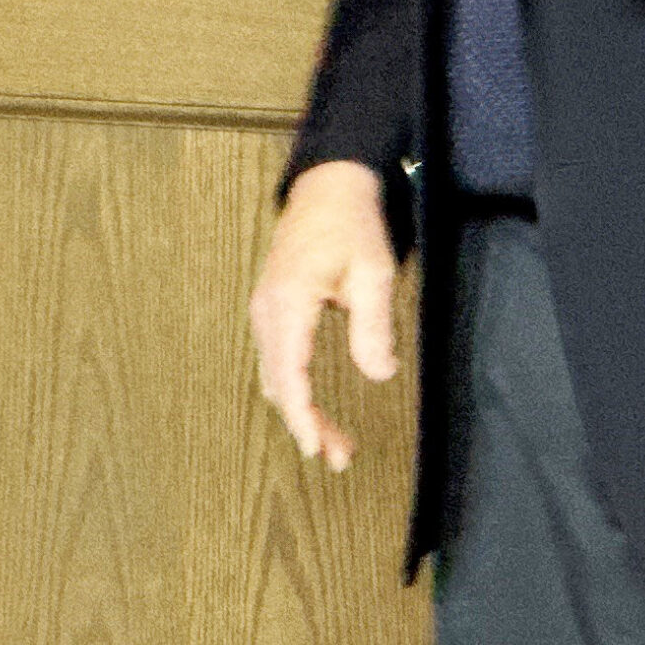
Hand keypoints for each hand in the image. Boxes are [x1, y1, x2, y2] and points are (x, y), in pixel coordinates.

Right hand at [249, 161, 400, 470]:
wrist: (326, 188)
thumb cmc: (349, 223)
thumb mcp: (373, 272)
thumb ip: (373, 326)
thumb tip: (378, 373)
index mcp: (288, 301)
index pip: (290, 374)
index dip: (302, 416)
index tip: (316, 447)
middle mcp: (268, 309)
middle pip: (279, 383)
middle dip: (306, 424)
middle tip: (340, 456)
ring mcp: (265, 310)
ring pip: (275, 376)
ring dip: (300, 410)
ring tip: (334, 441)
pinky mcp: (272, 310)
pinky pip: (275, 361)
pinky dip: (293, 389)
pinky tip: (315, 405)